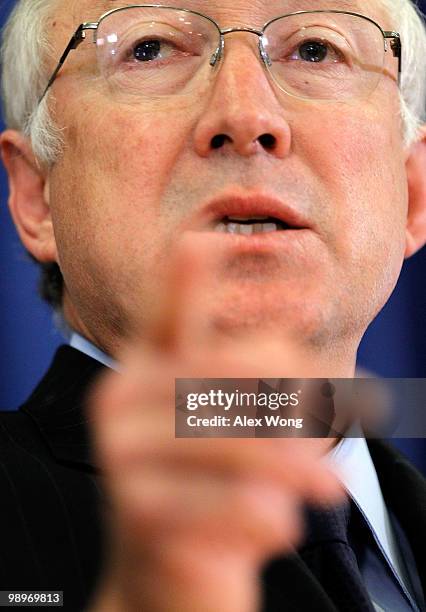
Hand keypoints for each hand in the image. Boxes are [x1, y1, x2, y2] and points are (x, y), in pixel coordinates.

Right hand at [88, 237, 342, 611]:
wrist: (170, 578)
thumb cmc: (213, 488)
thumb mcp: (240, 432)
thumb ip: (268, 388)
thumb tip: (329, 367)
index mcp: (148, 368)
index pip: (167, 310)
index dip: (187, 276)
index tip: (208, 241)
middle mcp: (121, 397)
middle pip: (223, 371)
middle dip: (292, 400)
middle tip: (334, 427)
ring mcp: (119, 454)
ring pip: (227, 440)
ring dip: (293, 468)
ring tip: (330, 490)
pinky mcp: (135, 514)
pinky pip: (225, 504)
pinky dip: (267, 517)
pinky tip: (281, 526)